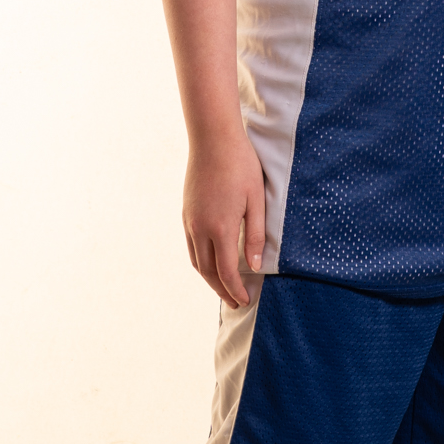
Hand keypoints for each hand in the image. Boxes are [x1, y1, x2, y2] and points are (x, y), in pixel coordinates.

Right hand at [183, 128, 266, 305]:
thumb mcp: (257, 201)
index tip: (245, 301)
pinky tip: (212, 263)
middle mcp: (200, 228)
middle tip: (236, 303)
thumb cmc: (241, 166)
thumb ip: (256, 236)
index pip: (226, 271)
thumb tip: (255, 266)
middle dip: (222, 290)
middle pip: (208, 271)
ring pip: (196, 261)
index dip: (235, 290)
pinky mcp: (186, 213)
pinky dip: (201, 261)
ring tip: (224, 288)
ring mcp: (190, 221)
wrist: (213, 140)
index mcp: (221, 227)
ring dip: (210, 279)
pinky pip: (191, 246)